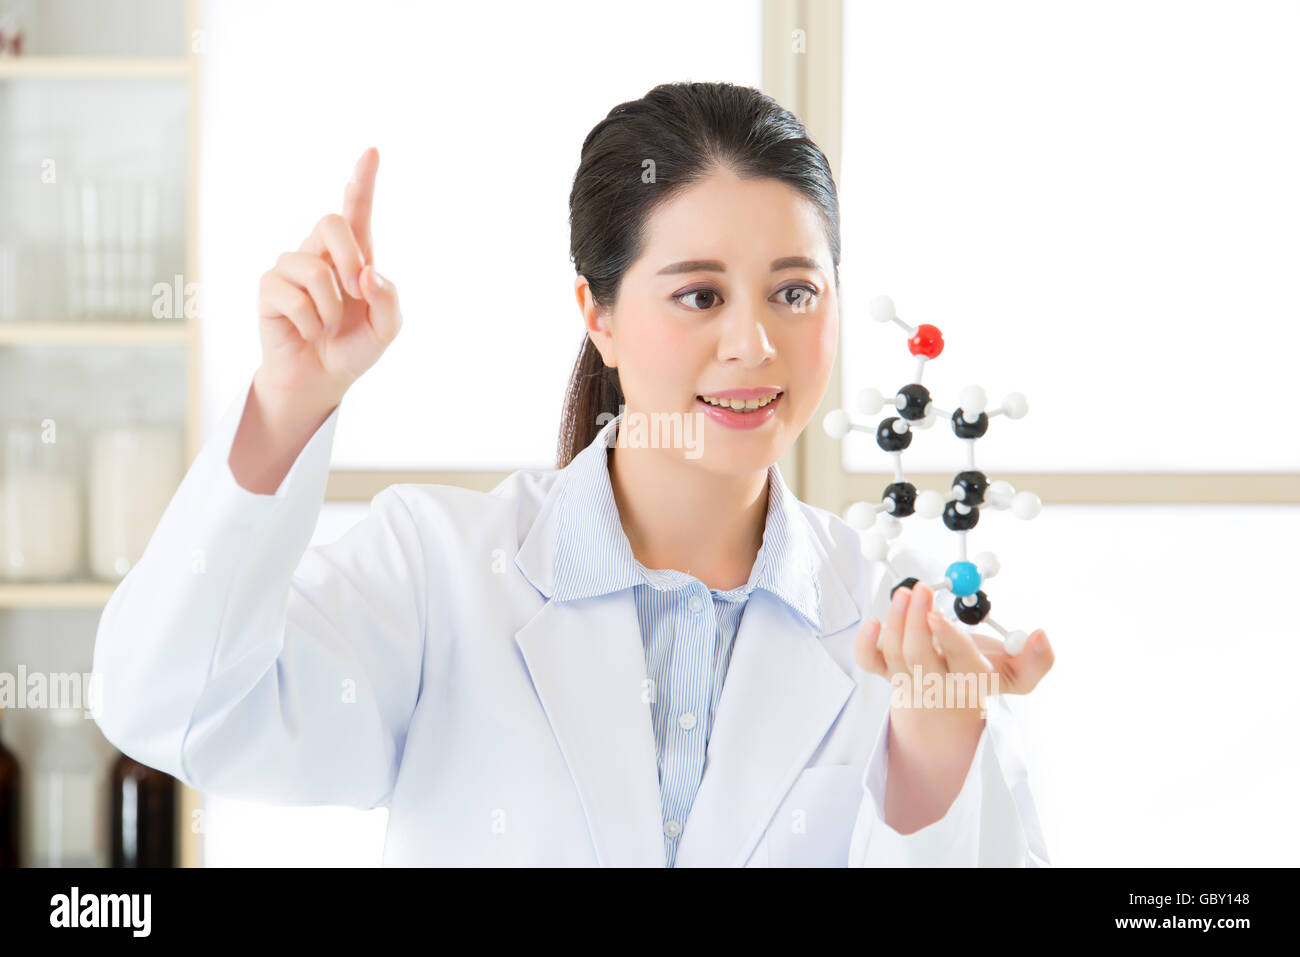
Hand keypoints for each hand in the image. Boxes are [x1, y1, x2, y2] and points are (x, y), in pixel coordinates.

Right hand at [255, 147, 402, 410]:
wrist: (321, 380)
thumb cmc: (353, 347)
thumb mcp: (386, 329)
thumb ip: (388, 299)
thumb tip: (366, 272)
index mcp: (354, 255)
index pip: (357, 210)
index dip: (362, 179)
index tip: (373, 150)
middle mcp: (319, 252)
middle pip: (332, 221)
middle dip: (350, 256)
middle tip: (357, 292)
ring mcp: (290, 267)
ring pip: (315, 269)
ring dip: (331, 308)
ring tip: (326, 326)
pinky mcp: (269, 287)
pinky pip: (295, 298)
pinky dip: (310, 323)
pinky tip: (306, 332)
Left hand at [855, 581, 1054, 830]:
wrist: (948, 706)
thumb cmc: (984, 676)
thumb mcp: (1017, 675)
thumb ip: (1036, 660)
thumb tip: (1039, 635)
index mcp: (971, 681)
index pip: (959, 663)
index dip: (947, 640)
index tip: (936, 615)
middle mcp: (936, 683)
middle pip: (919, 658)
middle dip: (915, 622)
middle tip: (921, 589)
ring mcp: (907, 679)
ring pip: (895, 655)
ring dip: (895, 622)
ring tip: (905, 593)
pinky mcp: (887, 671)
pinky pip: (870, 662)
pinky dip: (865, 644)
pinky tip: (872, 622)